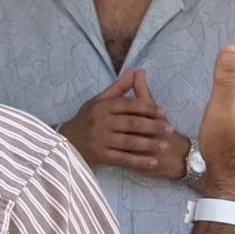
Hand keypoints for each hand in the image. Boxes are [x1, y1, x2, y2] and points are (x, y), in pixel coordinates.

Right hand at [61, 70, 186, 179]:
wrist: (65, 142)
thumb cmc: (86, 119)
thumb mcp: (98, 101)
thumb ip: (118, 88)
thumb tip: (135, 71)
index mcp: (102, 107)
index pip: (128, 105)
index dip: (147, 108)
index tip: (163, 112)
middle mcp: (101, 122)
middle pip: (131, 123)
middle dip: (152, 126)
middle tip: (169, 129)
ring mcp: (100, 139)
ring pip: (129, 141)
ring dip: (149, 144)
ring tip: (165, 145)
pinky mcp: (100, 155)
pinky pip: (123, 158)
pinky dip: (139, 161)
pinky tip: (153, 162)